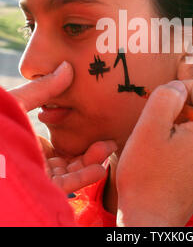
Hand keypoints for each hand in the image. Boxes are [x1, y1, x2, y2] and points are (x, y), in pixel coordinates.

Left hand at [9, 61, 117, 193]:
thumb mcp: (20, 102)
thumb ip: (44, 89)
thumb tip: (67, 67)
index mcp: (30, 142)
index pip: (60, 144)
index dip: (81, 137)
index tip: (98, 127)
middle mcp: (35, 160)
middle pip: (70, 159)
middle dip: (92, 151)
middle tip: (110, 142)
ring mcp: (38, 176)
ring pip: (71, 172)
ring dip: (91, 162)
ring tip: (108, 148)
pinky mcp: (38, 188)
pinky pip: (64, 186)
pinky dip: (83, 178)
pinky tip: (99, 169)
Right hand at [116, 80, 192, 226]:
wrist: (149, 221)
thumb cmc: (145, 176)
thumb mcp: (149, 128)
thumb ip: (166, 98)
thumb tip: (178, 88)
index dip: (191, 85)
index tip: (168, 98)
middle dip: (185, 104)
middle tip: (161, 117)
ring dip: (183, 122)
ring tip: (160, 137)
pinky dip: (185, 138)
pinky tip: (165, 152)